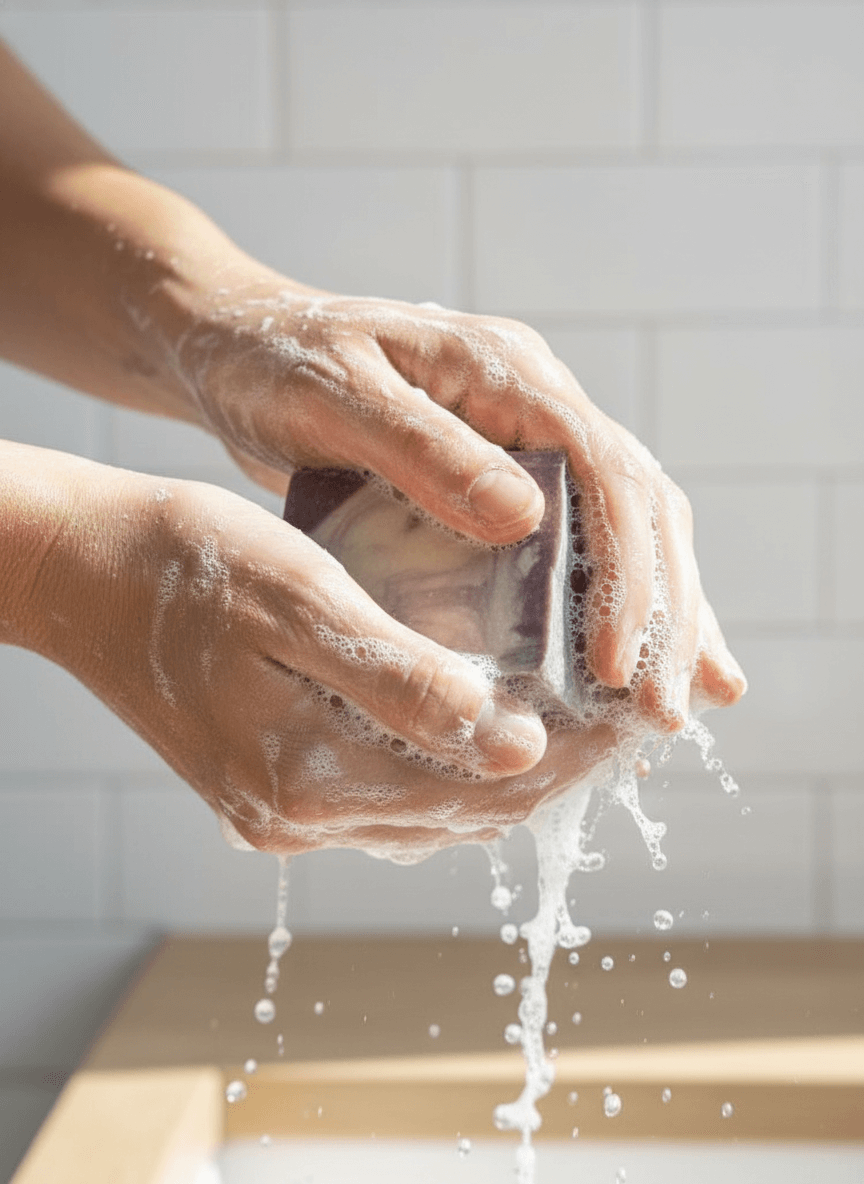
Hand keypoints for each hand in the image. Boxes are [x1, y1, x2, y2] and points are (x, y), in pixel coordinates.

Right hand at [22, 453, 574, 854]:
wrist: (78, 575)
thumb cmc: (184, 561)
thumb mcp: (297, 600)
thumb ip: (400, 679)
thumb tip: (516, 742)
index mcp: (306, 778)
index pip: (484, 785)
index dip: (575, 748)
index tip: (638, 705)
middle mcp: (298, 817)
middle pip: (469, 809)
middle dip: (560, 763)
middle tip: (628, 710)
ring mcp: (282, 812)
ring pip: (436, 807)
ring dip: (512, 766)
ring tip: (580, 713)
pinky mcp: (272, 791)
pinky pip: (391, 792)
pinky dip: (453, 761)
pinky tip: (488, 718)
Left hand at [166, 271, 745, 731]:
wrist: (235, 345)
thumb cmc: (271, 364)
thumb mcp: (334, 398)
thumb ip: (422, 449)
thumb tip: (525, 517)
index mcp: (507, 370)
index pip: (606, 469)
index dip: (625, 571)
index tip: (614, 664)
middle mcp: (534, 404)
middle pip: (641, 505)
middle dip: (664, 610)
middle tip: (668, 709)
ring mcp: (523, 442)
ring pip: (626, 530)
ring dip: (658, 618)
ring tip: (675, 707)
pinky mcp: (499, 481)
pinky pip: (577, 546)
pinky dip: (607, 609)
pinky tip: (625, 671)